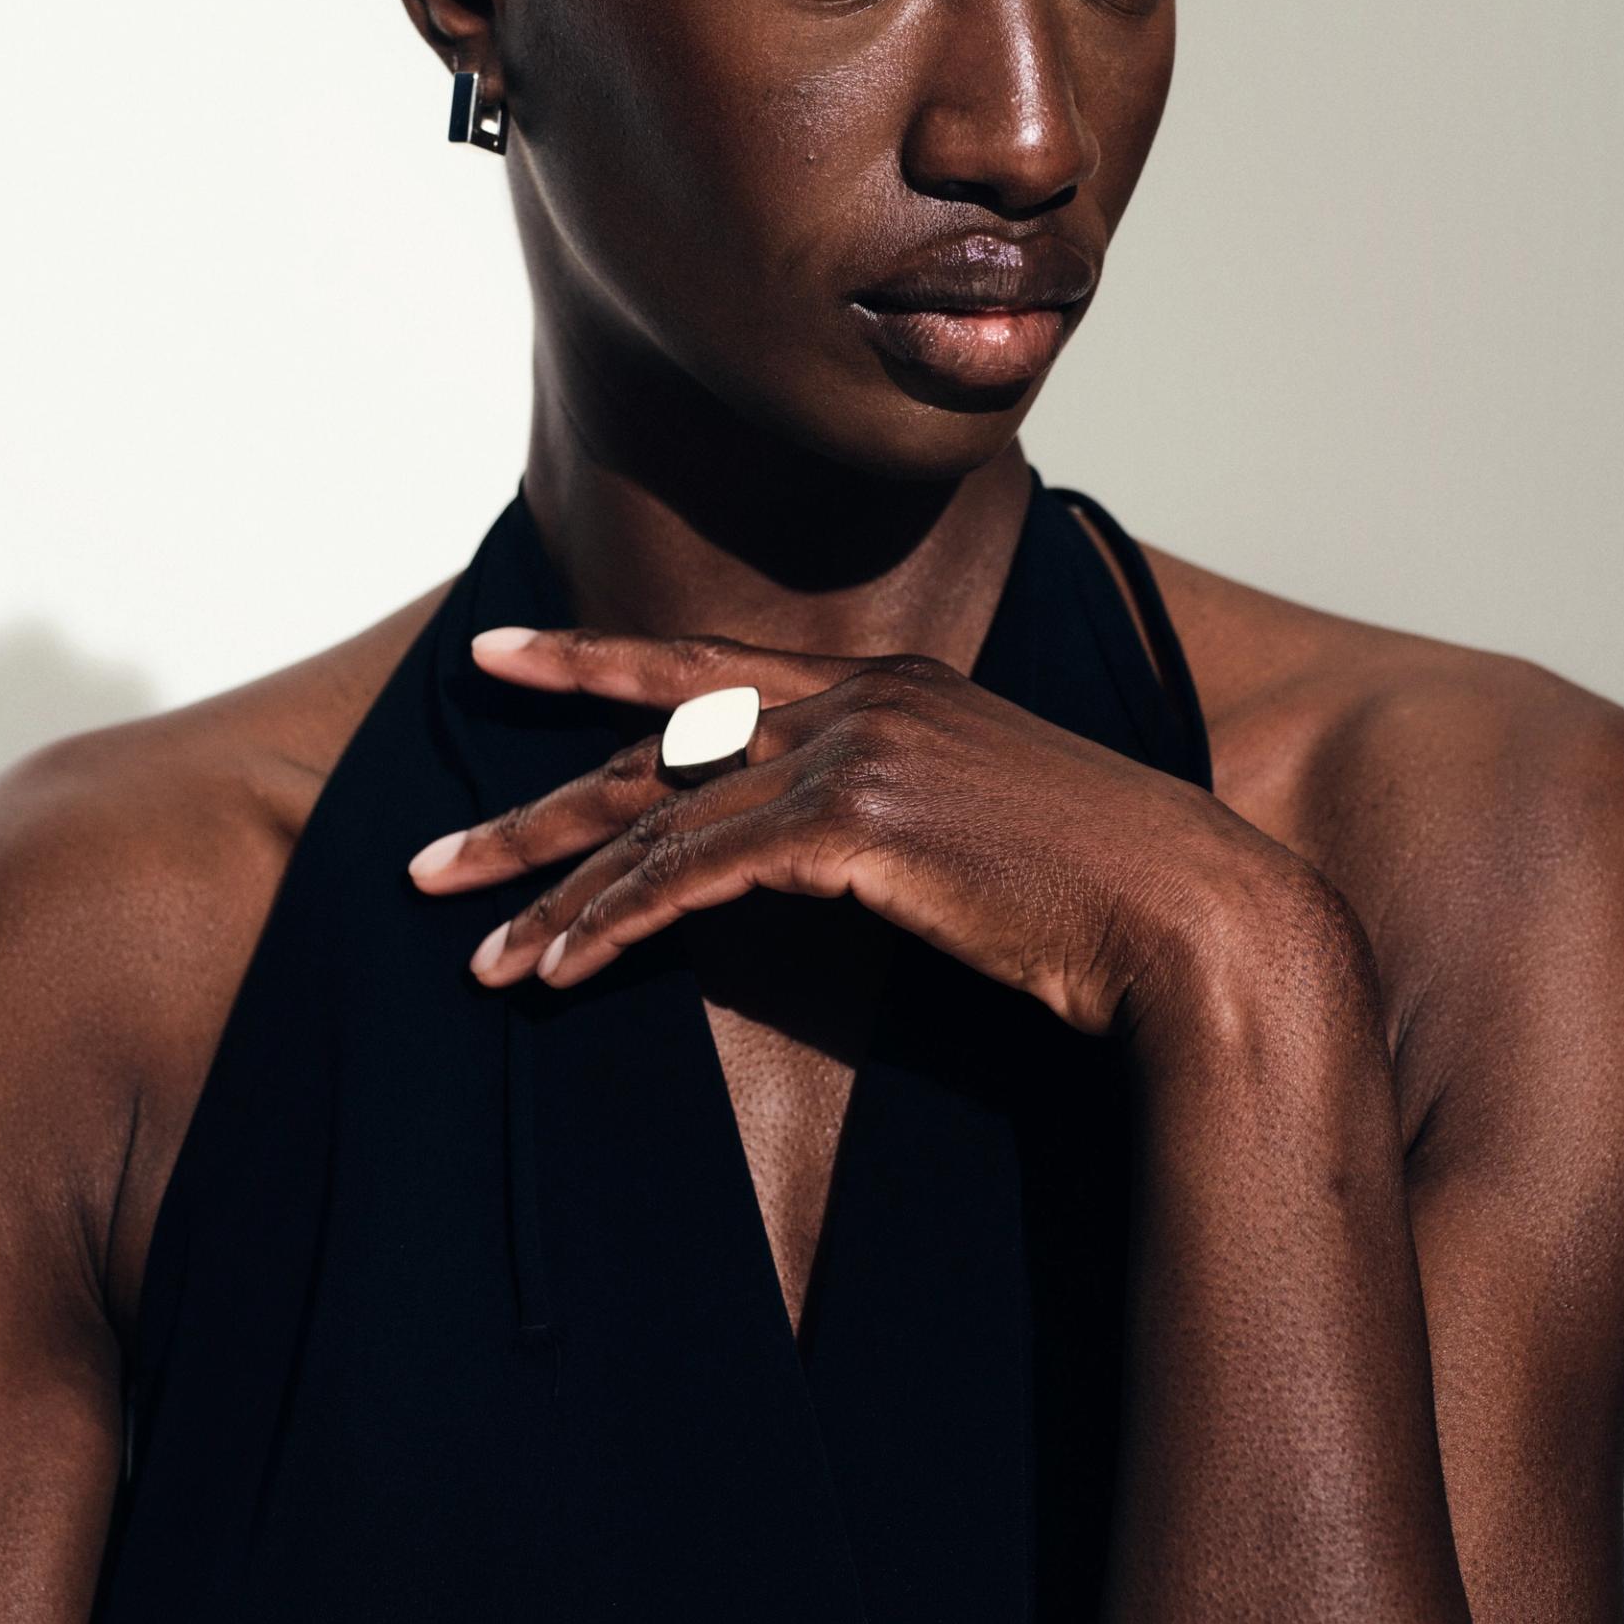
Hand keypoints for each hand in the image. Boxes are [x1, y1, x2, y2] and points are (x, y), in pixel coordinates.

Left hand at [409, 623, 1307, 1039]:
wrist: (1194, 916)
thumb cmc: (1099, 892)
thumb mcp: (982, 820)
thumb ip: (887, 812)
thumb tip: (811, 851)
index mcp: (889, 684)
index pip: (707, 663)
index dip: (595, 660)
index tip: (505, 653)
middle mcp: (860, 697)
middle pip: (654, 740)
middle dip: (534, 801)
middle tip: (430, 856)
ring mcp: (855, 750)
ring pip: (657, 818)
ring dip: (553, 893)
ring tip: (472, 951)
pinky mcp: (853, 824)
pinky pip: (693, 877)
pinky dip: (611, 925)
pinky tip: (555, 970)